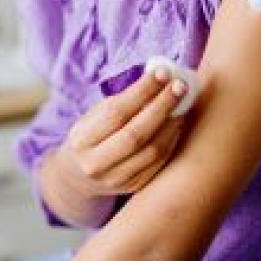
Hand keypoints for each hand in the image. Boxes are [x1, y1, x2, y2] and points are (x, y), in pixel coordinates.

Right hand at [54, 65, 189, 197]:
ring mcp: (114, 179)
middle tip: (180, 86)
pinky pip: (159, 163)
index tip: (162, 73)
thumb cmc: (91, 136)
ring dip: (172, 124)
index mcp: (82, 141)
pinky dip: (171, 140)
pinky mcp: (132, 187)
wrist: (78, 176)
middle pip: (136, 134)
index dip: (142, 91)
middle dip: (162, 107)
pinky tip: (177, 124)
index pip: (116, 113)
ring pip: (152, 151)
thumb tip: (158, 79)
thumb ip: (121, 101)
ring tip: (182, 104)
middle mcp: (95, 164)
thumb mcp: (94, 117)